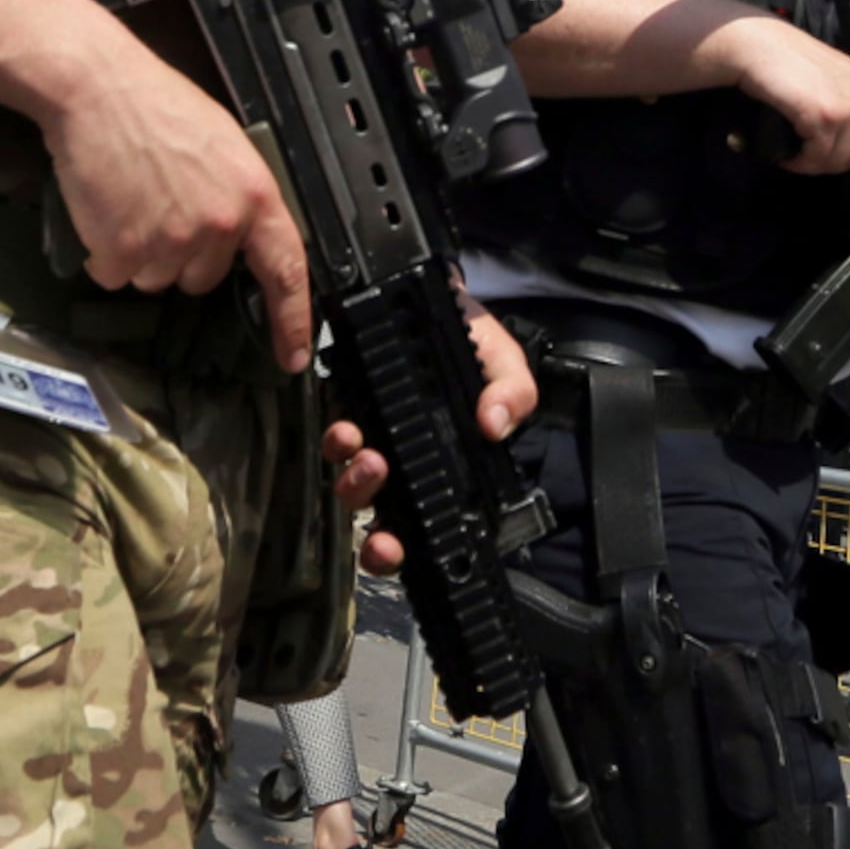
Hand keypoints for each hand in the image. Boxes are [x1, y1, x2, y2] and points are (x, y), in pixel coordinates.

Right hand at [35, 46, 313, 372]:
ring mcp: (171, 240)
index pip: (286, 270)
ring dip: (140, 252)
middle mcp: (219, 225)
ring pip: (155, 279)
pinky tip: (105, 210)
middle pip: (201, 279)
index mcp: (254, 196)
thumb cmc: (157, 106)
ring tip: (129, 199)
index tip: (292, 357)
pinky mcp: (125, 249)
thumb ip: (238, 197)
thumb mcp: (224, 145)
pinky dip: (105, 253)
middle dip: (180, 255)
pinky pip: (115, 274)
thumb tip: (238, 237)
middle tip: (158, 203)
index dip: (292, 319)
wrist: (98, 88)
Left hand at [327, 289, 539, 572]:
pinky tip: (347, 428)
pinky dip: (338, 442)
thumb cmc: (475, 340)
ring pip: (355, 485)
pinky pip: (336, 440)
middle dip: (376, 536)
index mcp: (448, 466)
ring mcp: (377, 440)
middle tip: (383, 526)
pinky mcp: (350, 411)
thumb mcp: (507, 365)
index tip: (396, 551)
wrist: (438, 297)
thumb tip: (495, 426)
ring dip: (357, 482)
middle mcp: (409, 465)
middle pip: (384, 520)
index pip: (427, 525)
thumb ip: (513, 393)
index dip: (404, 550)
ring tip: (369, 456)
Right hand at [712, 13, 849, 183]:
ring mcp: (847, 108)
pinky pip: (817, 158)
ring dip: (812, 163)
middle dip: (832, 162)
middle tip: (810, 156)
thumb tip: (848, 140)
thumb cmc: (785, 59)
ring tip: (796, 152)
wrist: (758, 47)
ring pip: (838, 161)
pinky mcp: (825, 118)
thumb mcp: (833, 78)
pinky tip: (789, 154)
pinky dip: (799, 162)